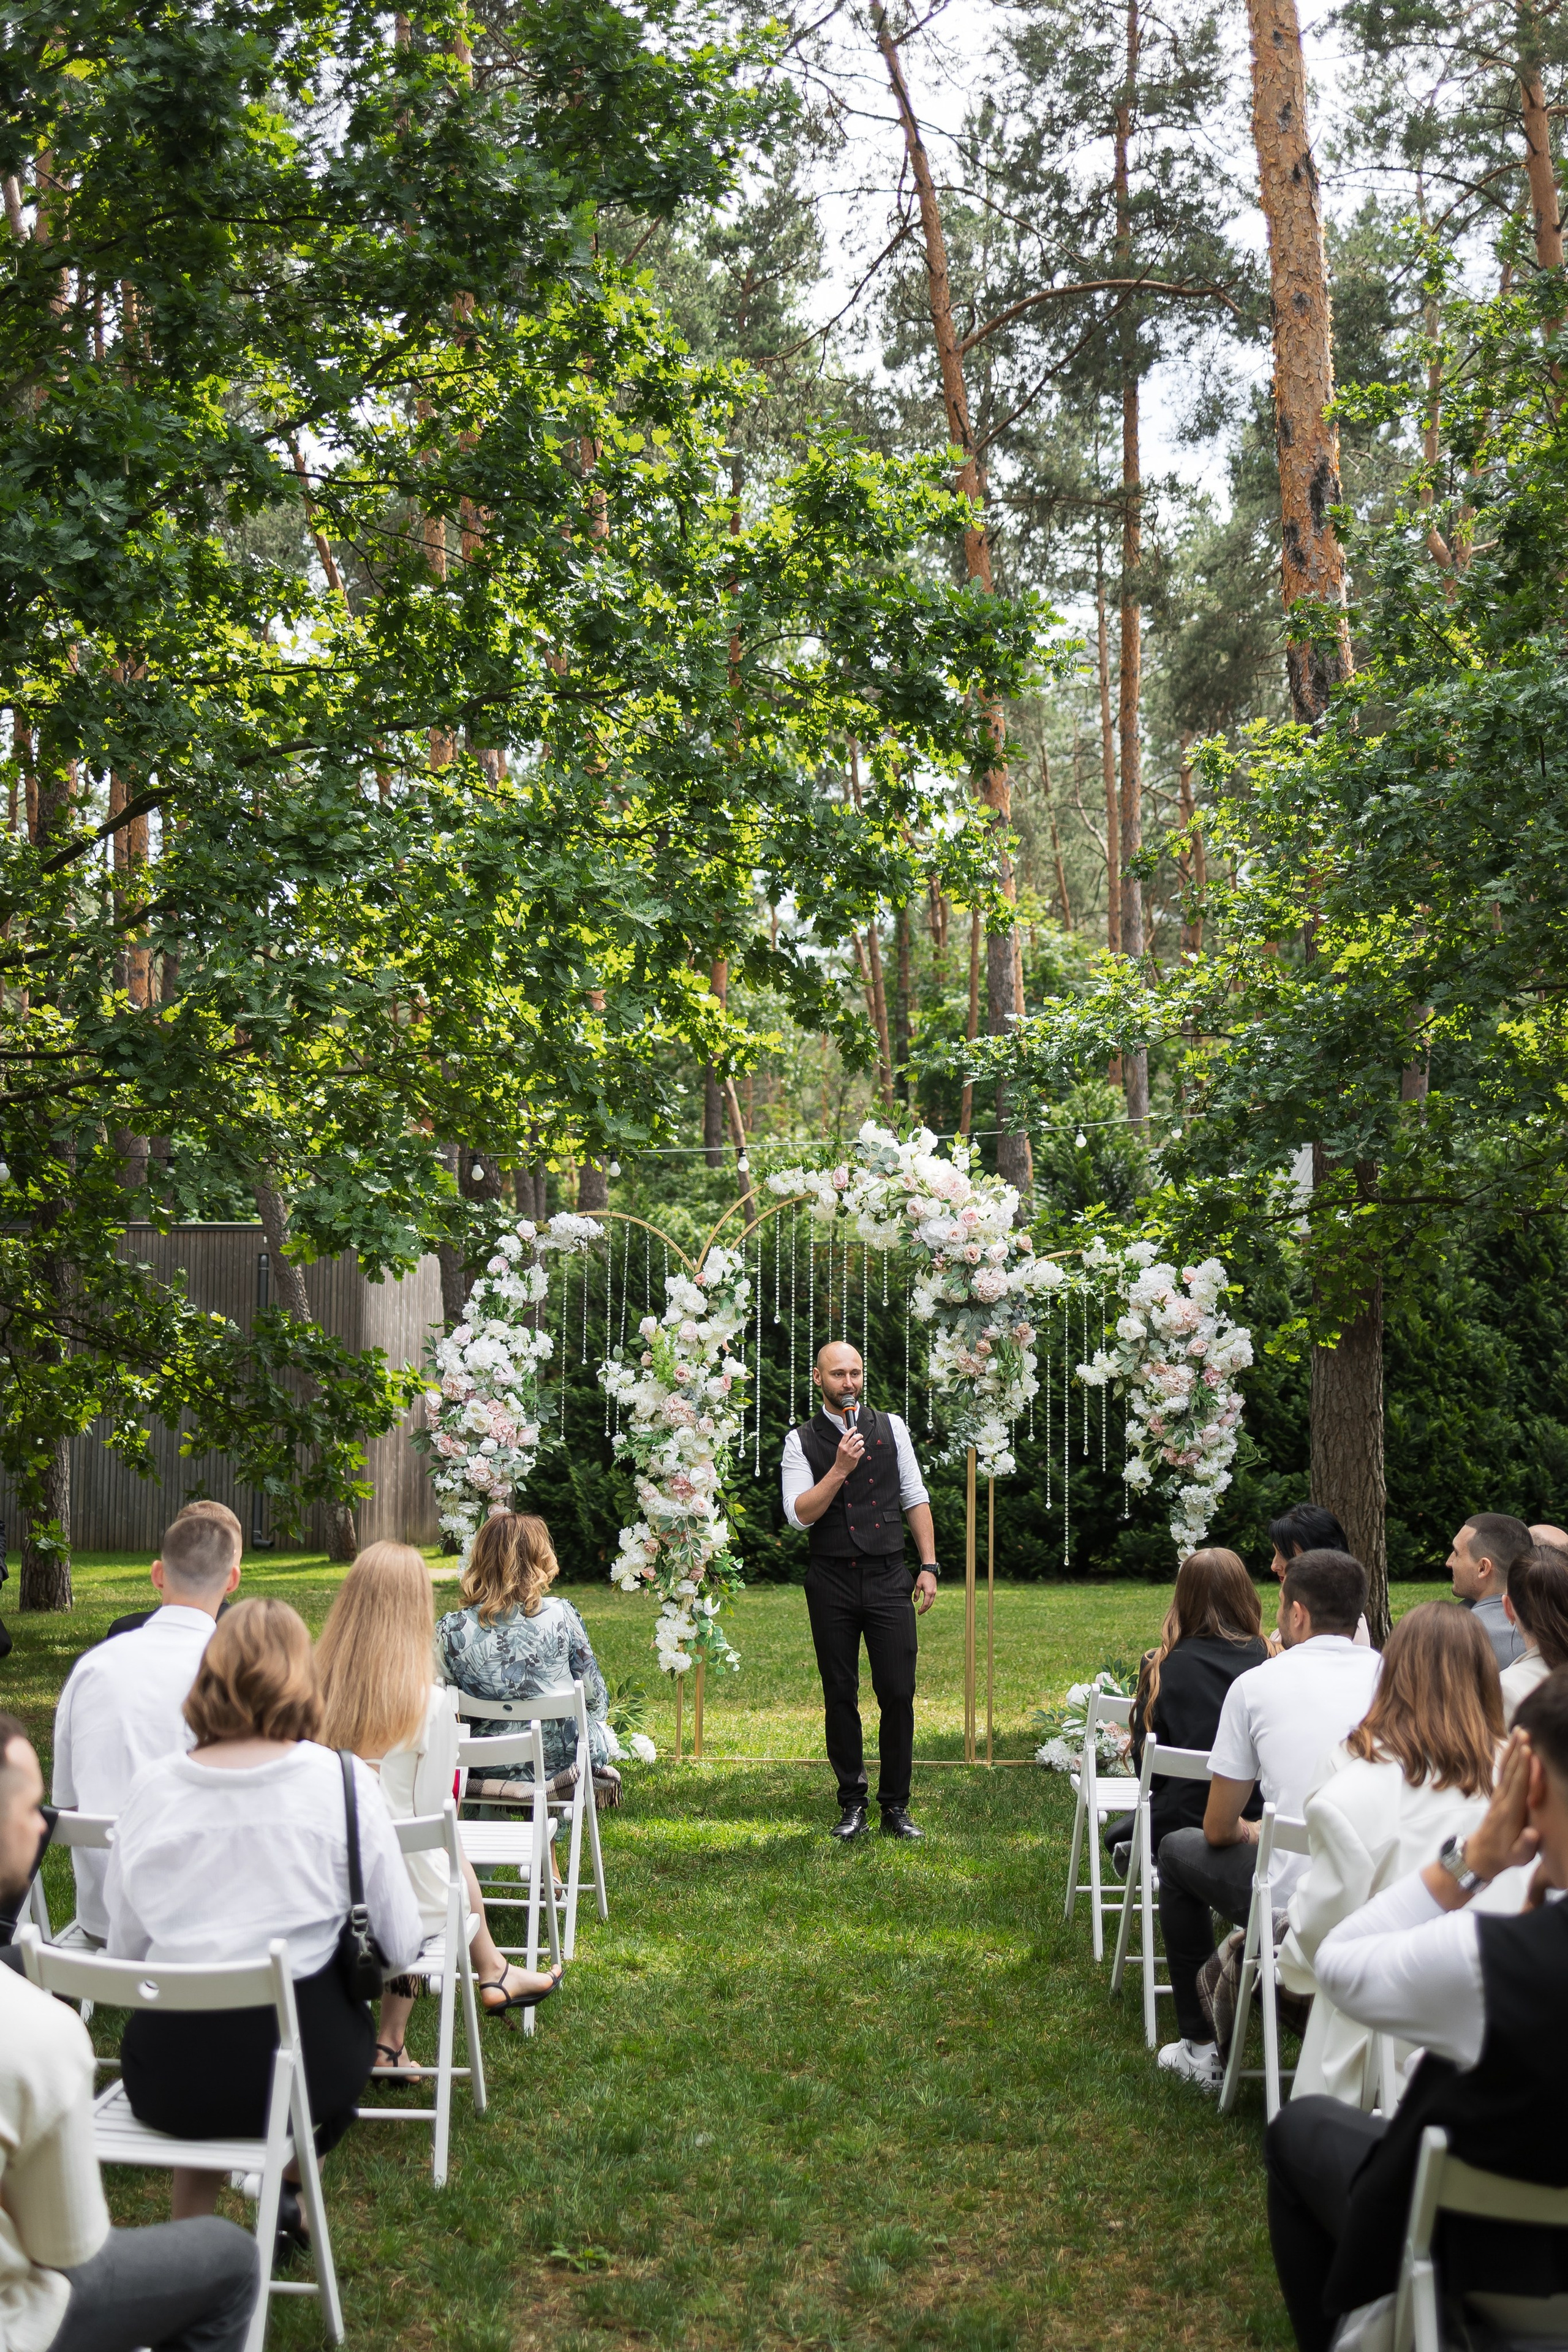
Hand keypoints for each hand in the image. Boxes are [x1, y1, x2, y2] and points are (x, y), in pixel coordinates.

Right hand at [834, 1429, 865, 1474]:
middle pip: (854, 1438)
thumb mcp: (840, 1449)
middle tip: (860, 1436)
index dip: (851, 1430)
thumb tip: (851, 1436)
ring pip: (859, 1444)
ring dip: (861, 1442)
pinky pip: (862, 1450)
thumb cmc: (840, 1459)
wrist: (840, 1468)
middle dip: (859, 1435)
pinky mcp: (855, 1457)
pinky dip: (862, 1449)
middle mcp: (846, 1449)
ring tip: (861, 1443)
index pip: (846, 1435)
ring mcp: (851, 1453)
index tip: (855, 1428)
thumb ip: (844, 1443)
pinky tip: (860, 1450)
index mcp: (841, 1445)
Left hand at [914, 1570, 936, 1614]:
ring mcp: (934, 1592)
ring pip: (931, 1602)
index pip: (925, 1604)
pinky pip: (932, 1599)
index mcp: (928, 1593)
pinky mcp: (934, 1590)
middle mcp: (933, 1593)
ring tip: (922, 1610)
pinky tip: (925, 1604)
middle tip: (919, 1613)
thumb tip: (915, 1601)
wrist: (930, 1571)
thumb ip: (916, 1594)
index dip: (922, 1609)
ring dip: (927, 1607)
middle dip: (924, 1609)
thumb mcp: (918, 1585)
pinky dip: (929, 1603)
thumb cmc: (923, 1577)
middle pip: (929, 1605)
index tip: (918, 1612)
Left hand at [1423, 1729, 1539, 1909]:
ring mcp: (1499, 1795)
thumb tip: (1532, 1833)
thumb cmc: (1504, 1855)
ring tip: (1519, 1731)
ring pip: (1506, 1768)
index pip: (1519, 1786)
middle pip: (1512, 1771)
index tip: (1529, 1751)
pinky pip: (1503, 1772)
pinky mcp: (1498, 1794)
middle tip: (1525, 1731)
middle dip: (1518, 1751)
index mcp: (1510, 1812)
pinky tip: (1512, 1745)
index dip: (1524, 1769)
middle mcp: (1503, 1799)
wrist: (1481, 1855)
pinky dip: (1508, 1757)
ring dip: (1513, 1749)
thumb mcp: (1517, 1857)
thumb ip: (1525, 1845)